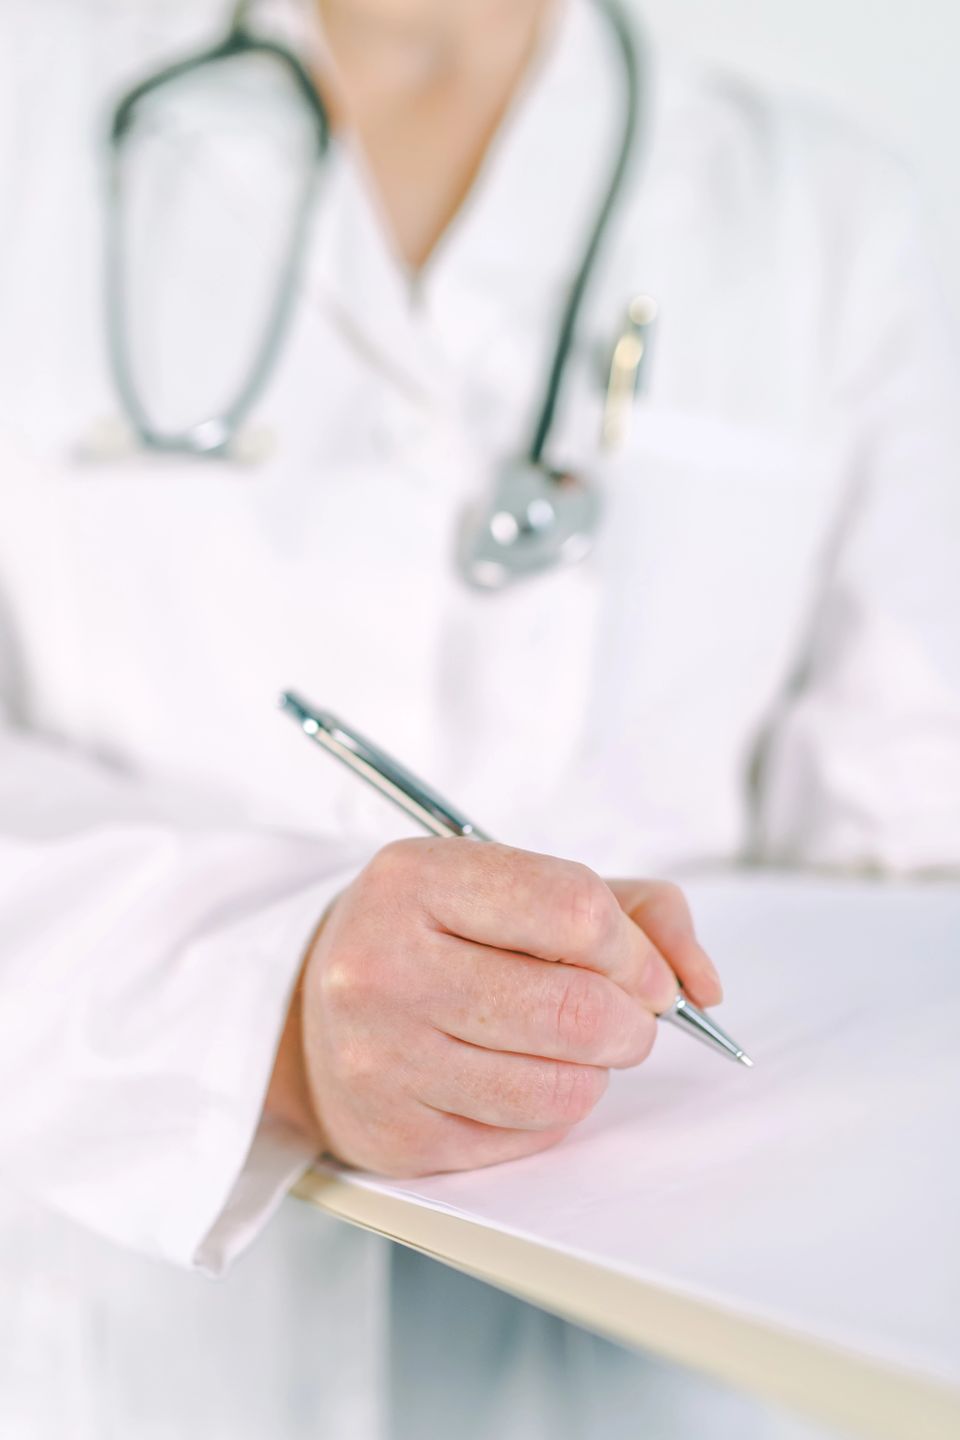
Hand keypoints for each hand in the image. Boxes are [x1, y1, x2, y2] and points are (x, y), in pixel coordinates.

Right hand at [269, 839, 721, 1176]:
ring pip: (562, 1086)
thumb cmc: (437, 938)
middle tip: (624, 1018)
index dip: (636, 950)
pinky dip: (551, 1112)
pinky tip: (518, 1078)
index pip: (575, 909)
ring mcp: (381, 1057)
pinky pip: (527, 1137)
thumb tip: (702, 986)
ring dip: (595, 1070)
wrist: (308, 1010)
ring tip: (568, 1045)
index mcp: (414, 879)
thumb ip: (630, 907)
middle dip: (631, 1021)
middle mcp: (384, 965)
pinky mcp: (394, 1135)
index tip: (644, 971)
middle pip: (578, 1010)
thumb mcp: (512, 886)